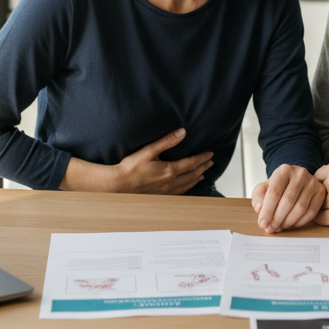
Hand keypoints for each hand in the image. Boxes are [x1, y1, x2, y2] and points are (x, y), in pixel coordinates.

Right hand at [64, 128, 211, 194]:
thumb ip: (167, 141)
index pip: (192, 163)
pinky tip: (187, 186)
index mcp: (169, 171)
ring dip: (197, 178)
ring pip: (187, 185)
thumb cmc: (131, 168)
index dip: (202, 158)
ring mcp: (166, 192)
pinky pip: (179, 193)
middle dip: (203, 167)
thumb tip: (182, 132)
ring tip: (203, 174)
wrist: (118, 185)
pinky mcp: (161, 196)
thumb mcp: (149, 151)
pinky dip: (187, 188)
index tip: (210, 154)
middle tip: (210, 162)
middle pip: (193, 175)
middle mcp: (171, 183)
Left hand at [250, 165, 325, 233]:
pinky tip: (291, 225)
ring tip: (280, 227)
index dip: (268, 210)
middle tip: (271, 229)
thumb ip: (258, 197)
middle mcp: (300, 173)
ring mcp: (312, 182)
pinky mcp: (320, 192)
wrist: (295, 180)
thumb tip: (260, 209)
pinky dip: (300, 222)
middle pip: (288, 200)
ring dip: (288, 222)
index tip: (263, 224)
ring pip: (300, 207)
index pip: (274, 191)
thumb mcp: (264, 188)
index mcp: (284, 170)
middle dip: (277, 218)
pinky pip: (311, 212)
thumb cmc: (278, 186)